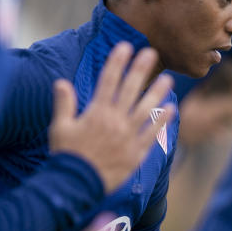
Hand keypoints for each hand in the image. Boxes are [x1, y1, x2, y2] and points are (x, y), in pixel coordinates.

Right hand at [49, 42, 173, 191]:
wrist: (77, 184)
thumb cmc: (66, 155)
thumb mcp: (60, 127)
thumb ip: (63, 104)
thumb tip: (61, 82)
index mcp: (96, 112)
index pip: (108, 81)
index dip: (117, 62)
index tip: (125, 46)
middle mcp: (114, 121)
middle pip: (130, 90)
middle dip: (141, 69)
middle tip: (151, 52)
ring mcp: (127, 136)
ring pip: (145, 109)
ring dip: (157, 92)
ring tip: (168, 79)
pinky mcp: (135, 153)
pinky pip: (152, 134)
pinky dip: (161, 121)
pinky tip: (171, 109)